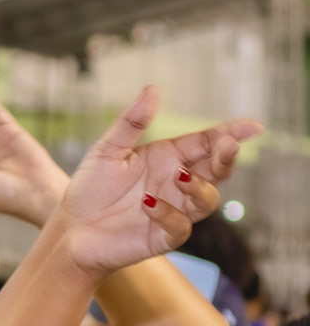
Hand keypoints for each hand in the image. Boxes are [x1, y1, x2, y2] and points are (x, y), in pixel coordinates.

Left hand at [53, 86, 260, 277]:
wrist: (72, 232)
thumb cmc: (90, 189)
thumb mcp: (107, 151)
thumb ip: (131, 123)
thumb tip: (152, 89)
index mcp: (169, 157)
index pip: (207, 142)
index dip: (232, 133)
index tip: (254, 127)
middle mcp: (177, 182)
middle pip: (217, 169)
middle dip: (226, 158)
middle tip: (227, 147)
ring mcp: (175, 210)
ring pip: (207, 199)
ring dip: (199, 187)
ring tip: (179, 177)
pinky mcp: (164, 236)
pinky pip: (180, 226)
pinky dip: (169, 214)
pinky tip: (147, 204)